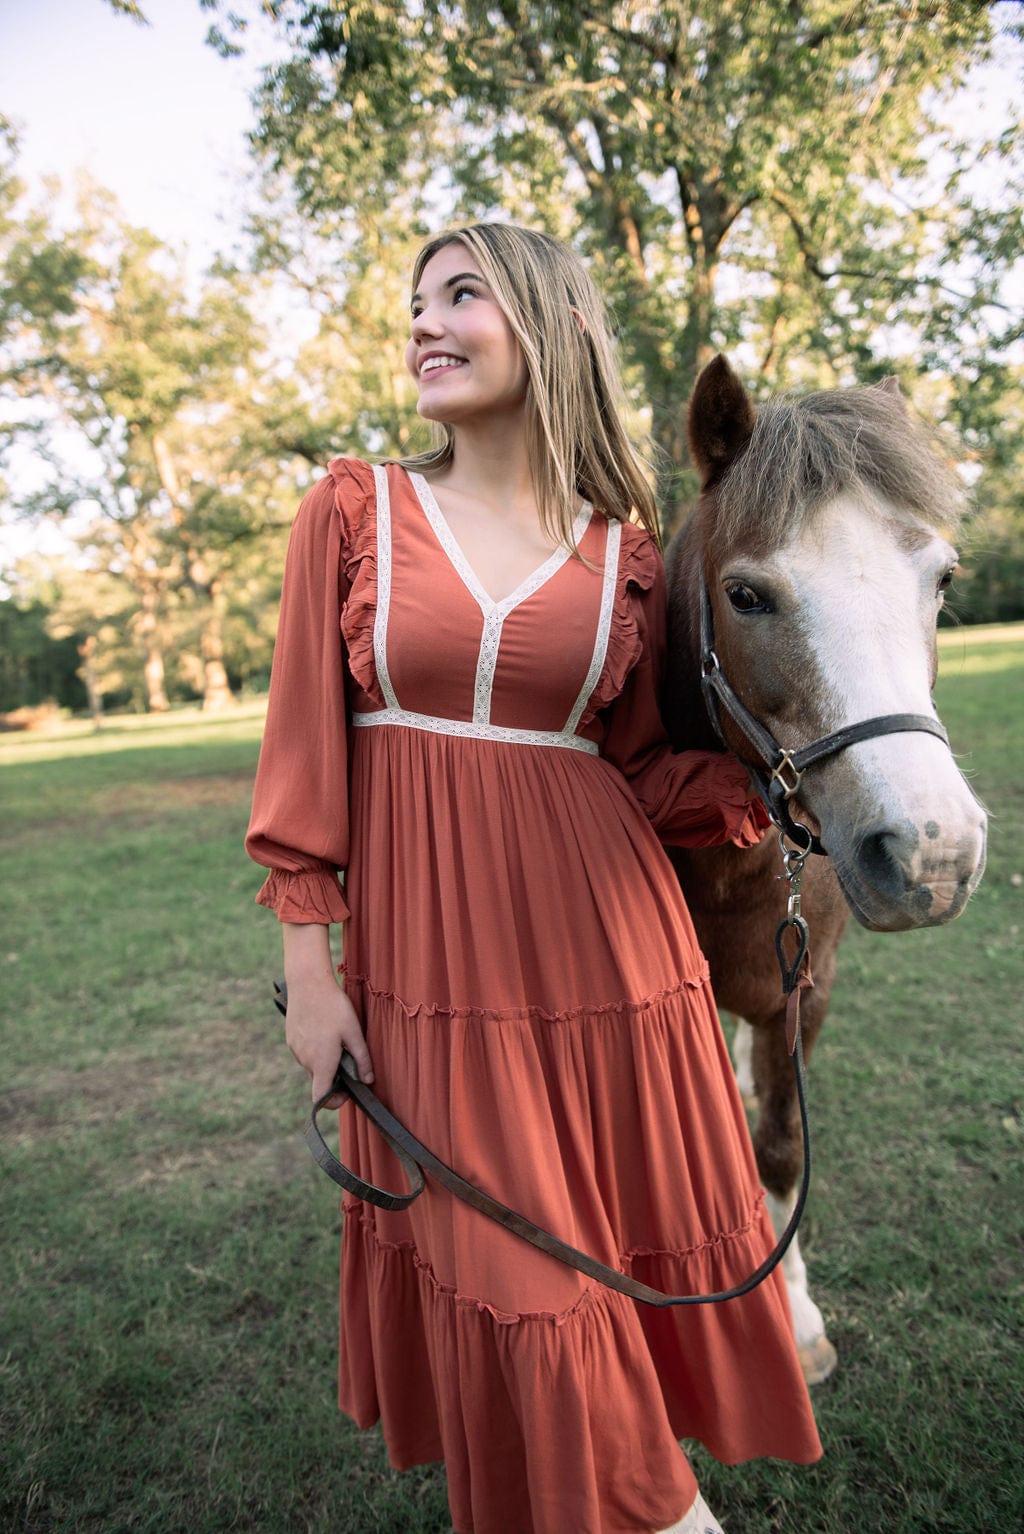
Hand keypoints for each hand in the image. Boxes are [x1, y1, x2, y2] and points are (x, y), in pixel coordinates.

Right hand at [284, 976, 373, 1107]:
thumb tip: (368, 1080)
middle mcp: (305, 1060)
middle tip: (348, 1057)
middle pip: (319, 1081)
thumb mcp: (354, 1032)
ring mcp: (295, 1050)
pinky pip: (304, 1053)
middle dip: (334, 1076)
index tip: (347, 1092)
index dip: (334, 1102)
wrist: (308, 983)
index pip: (320, 1098)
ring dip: (324, 1062)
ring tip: (336, 1039)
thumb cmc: (334, 1007)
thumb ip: (362, 1060)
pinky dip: (315, 1050)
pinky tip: (324, 1030)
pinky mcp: (291, 1039)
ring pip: (312, 1066)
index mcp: (322, 1063)